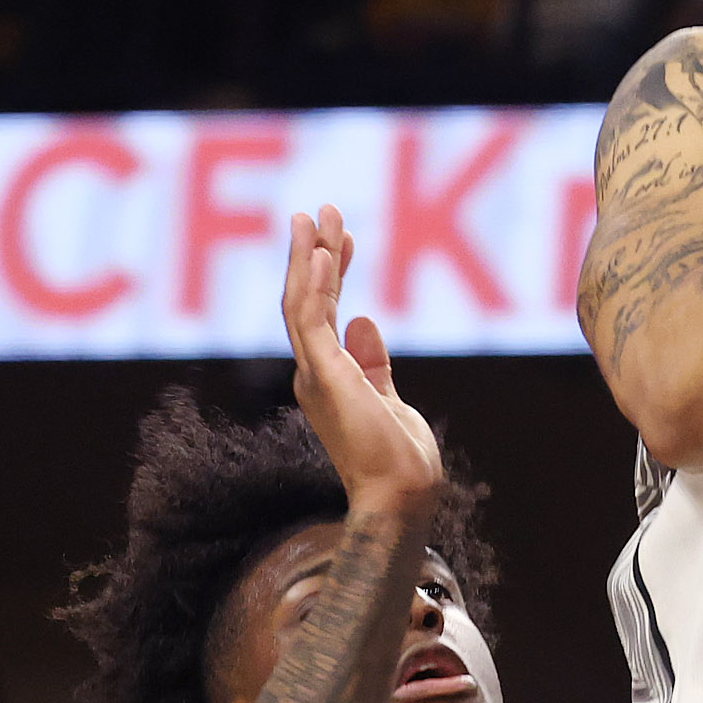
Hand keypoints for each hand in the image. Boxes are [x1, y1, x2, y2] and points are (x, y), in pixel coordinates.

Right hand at [281, 206, 443, 515]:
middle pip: (306, 300)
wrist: (401, 493)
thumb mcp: (388, 397)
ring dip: (307, 256)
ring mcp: (315, 374)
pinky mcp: (325, 376)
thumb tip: (363, 319)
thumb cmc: (399, 458)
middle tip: (319, 210)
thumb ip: (373, 361)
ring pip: (301, 303)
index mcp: (327, 377)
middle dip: (312, 253)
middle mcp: (313, 372)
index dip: (332, 271)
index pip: (324, 312)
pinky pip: (312, 321)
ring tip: (312, 215)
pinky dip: (313, 284)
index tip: (342, 236)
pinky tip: (321, 252)